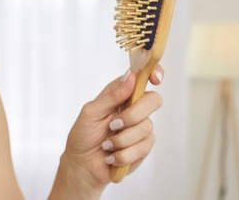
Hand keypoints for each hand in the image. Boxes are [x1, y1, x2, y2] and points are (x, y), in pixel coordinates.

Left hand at [60, 67, 163, 190]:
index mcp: (121, 94)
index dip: (153, 73)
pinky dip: (123, 154)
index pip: (142, 78)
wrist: (83, 165)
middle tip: (113, 125)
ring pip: (146, 127)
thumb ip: (111, 96)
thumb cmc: (83, 135)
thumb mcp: (91, 112)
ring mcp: (141, 128)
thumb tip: (130, 75)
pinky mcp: (144, 147)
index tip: (155, 79)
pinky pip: (143, 147)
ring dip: (121, 139)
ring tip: (106, 145)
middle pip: (153, 100)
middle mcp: (134, 108)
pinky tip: (111, 155)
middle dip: (133, 115)